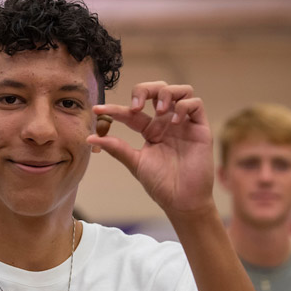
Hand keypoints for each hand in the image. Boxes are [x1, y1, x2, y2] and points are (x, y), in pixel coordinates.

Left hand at [87, 81, 214, 216]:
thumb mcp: (135, 163)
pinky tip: (174, 121)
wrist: (182, 200)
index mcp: (150, 131)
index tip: (97, 110)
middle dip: (144, 89)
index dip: (113, 109)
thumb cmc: (160, 184)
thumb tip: (90, 138)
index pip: (130, 112)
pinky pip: (196, 103)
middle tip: (135, 105)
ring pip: (179, 91)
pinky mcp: (200, 128)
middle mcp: (166, 123)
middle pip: (157, 90)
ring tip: (158, 110)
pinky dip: (183, 106)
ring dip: (166, 93)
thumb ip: (117, 148)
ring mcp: (184, 124)